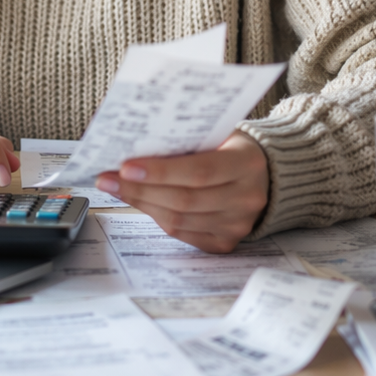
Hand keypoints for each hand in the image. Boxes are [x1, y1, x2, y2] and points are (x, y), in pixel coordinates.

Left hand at [95, 132, 268, 252]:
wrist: (268, 174)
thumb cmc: (231, 147)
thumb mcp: (219, 134)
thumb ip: (187, 140)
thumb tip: (135, 144)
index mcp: (246, 164)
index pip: (198, 171)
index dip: (159, 172)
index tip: (125, 166)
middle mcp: (246, 198)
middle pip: (183, 200)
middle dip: (139, 189)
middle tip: (106, 179)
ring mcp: (238, 224)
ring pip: (179, 220)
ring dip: (142, 204)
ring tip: (115, 189)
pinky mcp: (226, 242)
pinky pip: (183, 234)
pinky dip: (157, 217)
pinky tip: (139, 201)